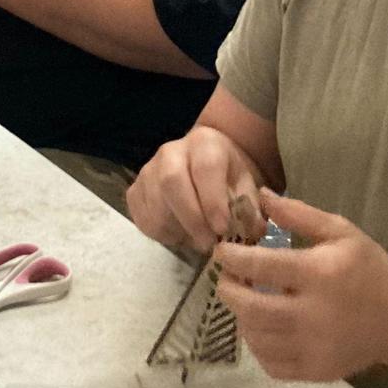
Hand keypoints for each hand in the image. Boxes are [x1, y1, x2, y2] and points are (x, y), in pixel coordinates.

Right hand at [126, 127, 265, 253]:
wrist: (205, 163)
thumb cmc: (227, 176)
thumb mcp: (246, 185)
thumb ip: (250, 208)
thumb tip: (253, 232)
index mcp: (205, 144)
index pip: (205, 168)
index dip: (212, 201)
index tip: (222, 229)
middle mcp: (171, 151)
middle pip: (172, 182)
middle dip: (191, 218)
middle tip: (207, 243)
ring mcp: (148, 170)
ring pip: (154, 204)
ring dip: (176, 230)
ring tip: (196, 240)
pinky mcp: (134, 190)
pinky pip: (141, 217)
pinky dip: (160, 234)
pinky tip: (179, 234)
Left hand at [214, 188, 387, 383]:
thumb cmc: (370, 269)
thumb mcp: (340, 232)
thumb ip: (298, 214)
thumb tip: (260, 196)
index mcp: (319, 274)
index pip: (260, 267)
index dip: (232, 258)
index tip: (222, 251)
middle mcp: (314, 315)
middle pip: (250, 308)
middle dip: (228, 291)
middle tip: (228, 279)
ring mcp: (314, 348)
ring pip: (256, 338)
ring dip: (241, 317)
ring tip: (246, 300)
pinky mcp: (316, 371)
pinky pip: (271, 364)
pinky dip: (258, 346)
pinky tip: (263, 328)